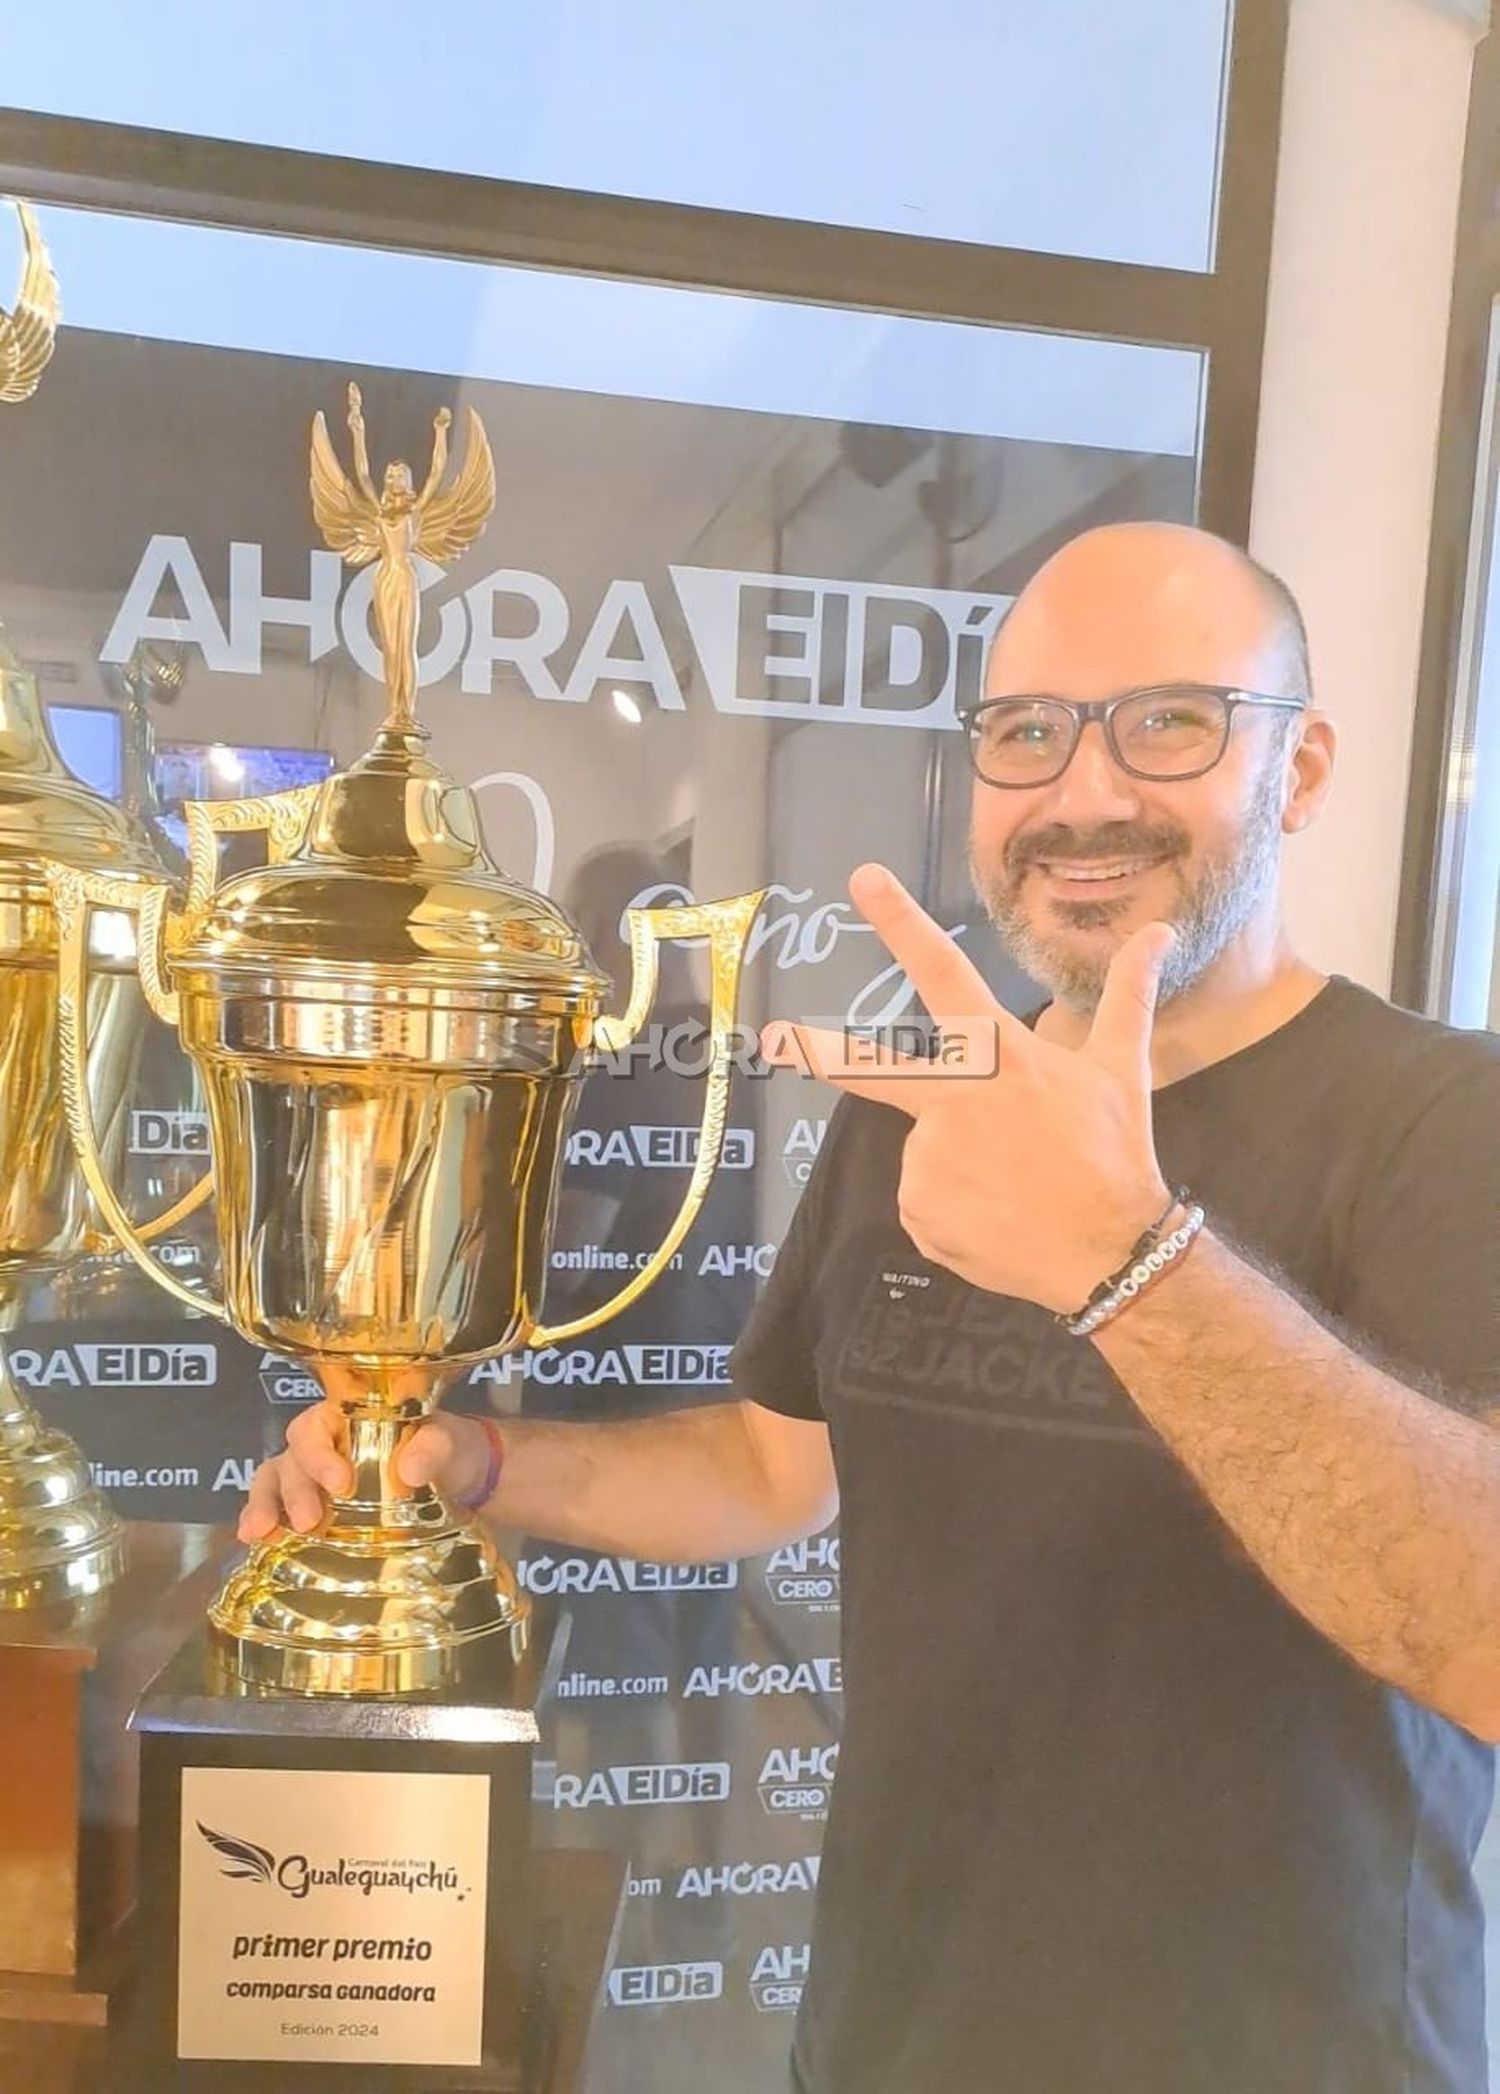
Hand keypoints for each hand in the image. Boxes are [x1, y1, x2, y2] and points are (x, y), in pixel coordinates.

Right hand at [237, 1402, 494, 1543]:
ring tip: (259, 1532)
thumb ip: (433, 1447)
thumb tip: (410, 1469)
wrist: (461, 1479)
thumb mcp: (450, 1442)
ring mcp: (315, 1475)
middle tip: (310, 1521)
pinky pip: (279, 1507)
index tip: (340, 1484)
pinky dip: (263, 1520)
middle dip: (295, 1489)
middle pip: (292, 1456)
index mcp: (351, 1416)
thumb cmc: (449, 1449)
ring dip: (264, 1504)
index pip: (319, 1425)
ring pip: (274, 1478)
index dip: (320, 1453)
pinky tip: (255, 1540)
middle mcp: (326, 1442)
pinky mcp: (316, 1506)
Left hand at [764, 864, 1175, 1315]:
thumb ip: (1128, 996)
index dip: (900, 923)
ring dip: (960, 1162)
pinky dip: (954, 1207)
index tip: (861, 879)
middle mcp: (951, 1102)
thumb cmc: (1114, 1154)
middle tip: (772, 1037)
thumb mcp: (1122, 1070)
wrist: (1108, 1254)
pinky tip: (996, 1214)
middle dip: (814, 1050)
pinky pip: (926, 1200)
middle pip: (869, 1067)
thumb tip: (1158, 932)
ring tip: (1013, 1183)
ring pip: (928, 1149)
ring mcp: (929, 1160)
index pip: (943, 973)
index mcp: (996, 1057)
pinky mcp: (919, 1212)